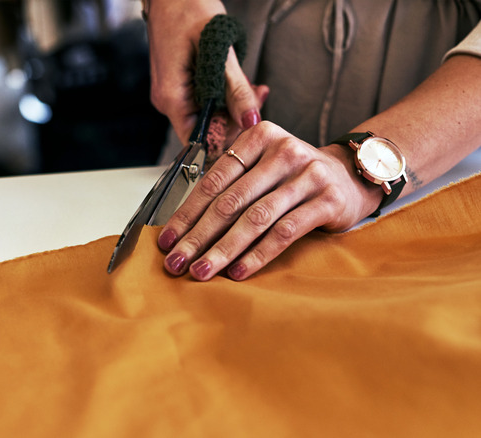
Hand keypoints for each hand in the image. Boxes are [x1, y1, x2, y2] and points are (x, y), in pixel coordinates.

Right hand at [147, 0, 265, 143]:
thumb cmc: (187, 9)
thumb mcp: (219, 51)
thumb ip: (236, 90)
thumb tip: (250, 120)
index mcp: (171, 96)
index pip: (196, 141)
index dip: (223, 140)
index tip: (247, 129)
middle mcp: (168, 100)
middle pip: (205, 129)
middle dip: (234, 119)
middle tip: (257, 98)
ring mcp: (173, 92)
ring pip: (208, 114)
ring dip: (232, 105)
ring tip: (252, 87)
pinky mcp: (180, 84)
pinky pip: (204, 100)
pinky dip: (223, 94)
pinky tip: (238, 81)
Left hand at [157, 121, 382, 280]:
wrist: (350, 175)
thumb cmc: (293, 175)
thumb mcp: (261, 167)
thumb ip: (228, 185)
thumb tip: (182, 228)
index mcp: (258, 137)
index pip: (213, 180)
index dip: (186, 214)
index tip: (167, 240)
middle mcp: (283, 151)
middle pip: (230, 201)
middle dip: (198, 237)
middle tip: (177, 262)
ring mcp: (308, 175)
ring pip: (255, 219)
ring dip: (223, 250)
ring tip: (202, 270)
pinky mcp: (327, 201)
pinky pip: (285, 232)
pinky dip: (258, 254)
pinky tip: (238, 271)